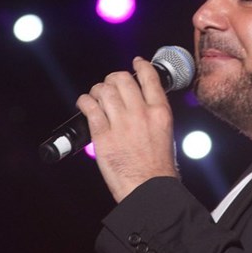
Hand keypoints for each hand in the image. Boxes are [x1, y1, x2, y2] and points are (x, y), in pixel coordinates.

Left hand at [76, 57, 177, 202]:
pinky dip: (85, 101)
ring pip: (104, 90)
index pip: (149, 78)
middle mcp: (140, 113)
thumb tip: (142, 103)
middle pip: (122, 79)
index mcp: (160, 112)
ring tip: (96, 96)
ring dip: (98, 90)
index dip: (140, 66)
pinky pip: (90, 108)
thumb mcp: (166, 134)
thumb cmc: (159, 168)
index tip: (136, 63)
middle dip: (113, 79)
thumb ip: (154, 115)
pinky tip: (85, 104)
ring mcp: (121, 124)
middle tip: (110, 84)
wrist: (149, 189)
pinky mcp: (103, 136)